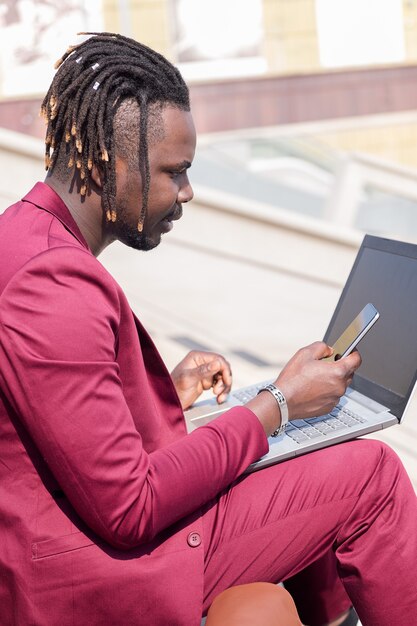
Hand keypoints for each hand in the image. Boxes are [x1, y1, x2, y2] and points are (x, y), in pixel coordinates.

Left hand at [171, 350, 232, 409]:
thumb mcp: (188, 379)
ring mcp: (204, 372)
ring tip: (219, 397)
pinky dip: (221, 391)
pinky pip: (219, 383)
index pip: (218, 359)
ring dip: (224, 387)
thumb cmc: (175, 389)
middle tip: (219, 392)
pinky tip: (218, 398)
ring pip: (223, 377)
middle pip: (222, 368)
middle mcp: (202, 362)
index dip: (225, 370)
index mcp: (197, 357)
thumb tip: (217, 364)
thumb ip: (203, 371)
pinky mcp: (206, 380)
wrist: (170, 402)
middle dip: (224, 381)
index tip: (227, 381)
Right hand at [246, 342, 360, 435]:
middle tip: (327, 363)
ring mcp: (335, 398)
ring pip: (340, 385)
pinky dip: (327, 390)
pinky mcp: (328, 407)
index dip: (354, 352)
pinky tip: (314, 388)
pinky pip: (333, 396)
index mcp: (337, 372)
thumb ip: (322, 347)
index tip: (350, 350)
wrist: (283, 401)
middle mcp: (339, 387)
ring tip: (316, 377)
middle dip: (341, 366)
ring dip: (333, 379)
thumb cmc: (292, 379)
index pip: (356, 360)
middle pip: (349, 373)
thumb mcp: (305, 353)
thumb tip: (329, 350)